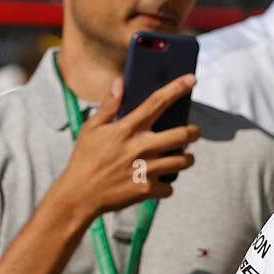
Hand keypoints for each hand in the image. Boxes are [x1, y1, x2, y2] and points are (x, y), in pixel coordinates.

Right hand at [57, 74, 200, 218]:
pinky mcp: (147, 189)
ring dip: (186, 159)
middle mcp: (141, 147)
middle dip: (194, 132)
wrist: (80, 194)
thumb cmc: (85, 158)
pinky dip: (167, 185)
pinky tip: (159, 182)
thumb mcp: (92, 128)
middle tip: (194, 132)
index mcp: (127, 128)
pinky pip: (170, 186)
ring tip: (182, 157)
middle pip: (182, 135)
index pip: (157, 102)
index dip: (177, 88)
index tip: (192, 79)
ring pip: (183, 161)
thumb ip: (109, 105)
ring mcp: (146, 169)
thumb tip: (119, 82)